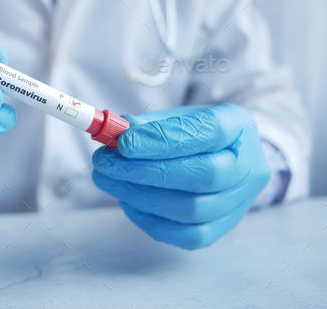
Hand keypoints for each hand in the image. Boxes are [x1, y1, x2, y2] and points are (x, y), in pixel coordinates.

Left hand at [92, 104, 270, 249]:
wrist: (223, 156)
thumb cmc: (193, 133)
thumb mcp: (173, 117)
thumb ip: (147, 126)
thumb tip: (114, 135)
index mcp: (240, 126)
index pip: (209, 132)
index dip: (164, 139)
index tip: (123, 142)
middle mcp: (249, 166)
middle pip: (204, 175)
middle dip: (146, 171)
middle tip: (104, 164)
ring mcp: (241, 202)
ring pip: (192, 210)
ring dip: (140, 196)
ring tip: (109, 180)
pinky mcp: (224, 228)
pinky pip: (187, 236)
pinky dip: (151, 220)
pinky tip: (128, 201)